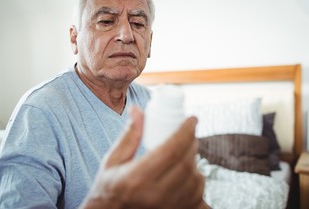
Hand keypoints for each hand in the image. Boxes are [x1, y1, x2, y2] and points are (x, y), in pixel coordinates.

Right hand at [79, 106, 210, 208]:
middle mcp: (154, 196)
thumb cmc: (109, 187)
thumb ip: (129, 135)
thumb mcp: (113, 160)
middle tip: (189, 133)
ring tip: (185, 153)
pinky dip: (197, 183)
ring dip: (195, 163)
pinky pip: (199, 199)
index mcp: (137, 178)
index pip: (171, 150)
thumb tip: (137, 110)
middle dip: (192, 144)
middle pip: (186, 164)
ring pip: (195, 181)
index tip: (192, 119)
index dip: (185, 132)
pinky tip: (188, 175)